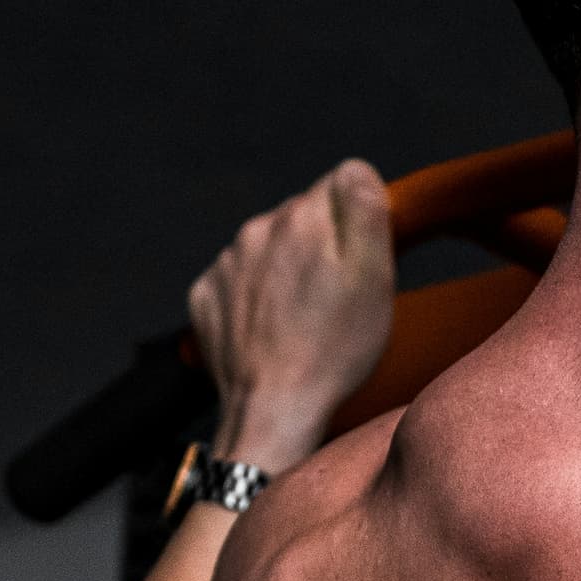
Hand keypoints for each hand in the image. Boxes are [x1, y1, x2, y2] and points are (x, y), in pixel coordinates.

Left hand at [189, 158, 394, 471]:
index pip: (340, 186)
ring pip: (268, 250)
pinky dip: (256, 299)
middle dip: (319, 246)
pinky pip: (239, 282)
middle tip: (336, 299)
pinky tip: (273, 332)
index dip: (357, 223)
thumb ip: (365, 206)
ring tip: (303, 321)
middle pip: (301, 218)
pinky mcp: (206, 297)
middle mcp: (256, 229)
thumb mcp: (374, 275)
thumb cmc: (333, 349)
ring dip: (286, 272)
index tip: (360, 264)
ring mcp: (226, 264)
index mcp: (302, 217)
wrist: (272, 410)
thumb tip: (354, 170)